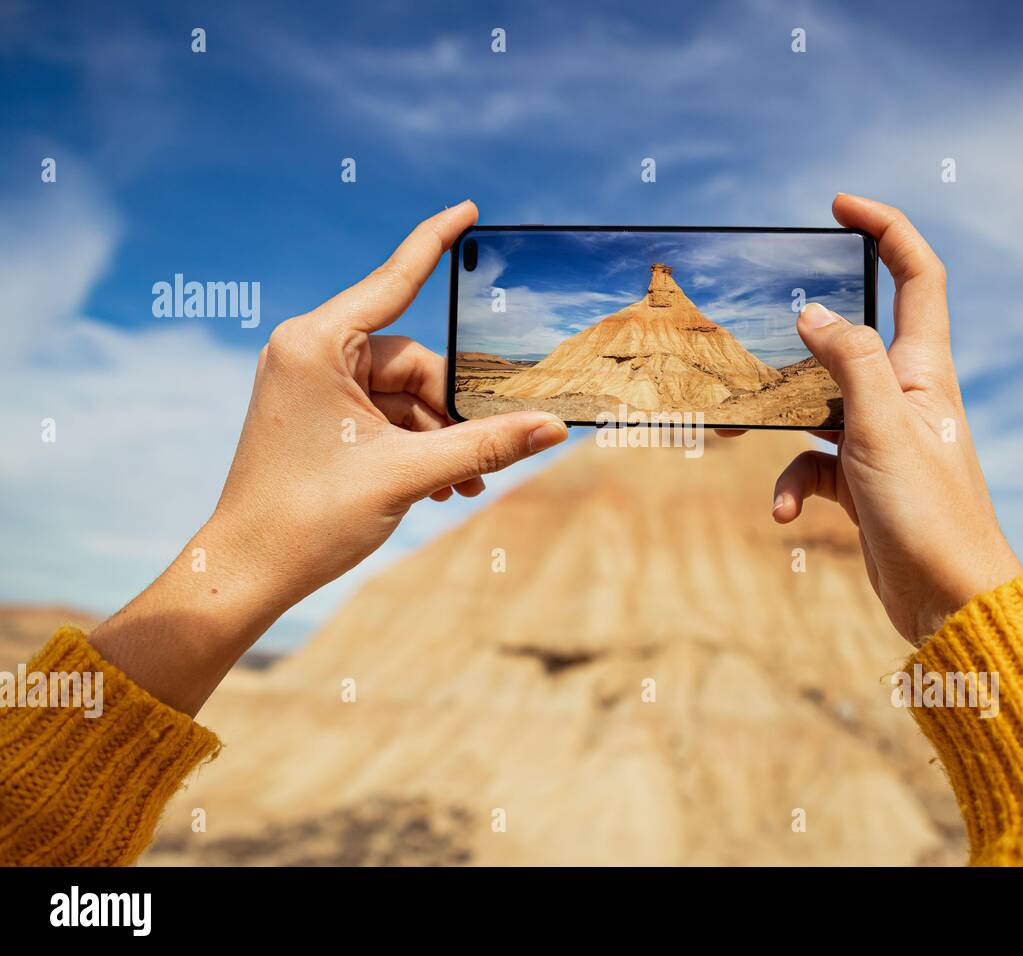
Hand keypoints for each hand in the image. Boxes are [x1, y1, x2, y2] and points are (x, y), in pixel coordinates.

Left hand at [213, 200, 566, 605]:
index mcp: (315, 344)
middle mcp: (310, 353)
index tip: (469, 209)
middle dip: (452, 410)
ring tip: (465, 486)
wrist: (246, 571)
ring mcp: (312, 386)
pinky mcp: (318, 417)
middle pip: (413, 361)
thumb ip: (484, 445)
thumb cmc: (307, 517)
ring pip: (404, 395)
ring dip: (439, 437)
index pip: (393, 281)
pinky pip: (384, 416)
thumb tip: (552, 428)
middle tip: (485, 459)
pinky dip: (415, 445)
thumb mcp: (408, 474)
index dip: (434, 243)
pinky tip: (442, 486)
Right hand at [772, 193, 1022, 643]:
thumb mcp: (882, 427)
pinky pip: (814, 465)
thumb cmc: (930, 514)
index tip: (839, 206)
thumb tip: (812, 311)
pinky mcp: (863, 481)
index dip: (886, 229)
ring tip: (732, 430)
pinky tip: (786, 514)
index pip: (917, 275)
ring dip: (780, 420)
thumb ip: (848, 362)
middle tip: (761, 320)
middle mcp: (905, 395)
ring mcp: (882, 438)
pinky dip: (792, 484)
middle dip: (802, 333)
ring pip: (819, 403)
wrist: (950, 603)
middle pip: (853, 336)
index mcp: (926, 370)